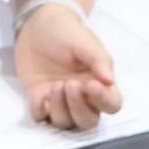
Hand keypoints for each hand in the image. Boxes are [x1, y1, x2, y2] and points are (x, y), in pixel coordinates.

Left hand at [14, 5, 123, 130]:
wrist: (37, 26)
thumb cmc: (68, 33)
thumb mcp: (85, 42)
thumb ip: (99, 60)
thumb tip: (110, 80)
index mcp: (100, 84)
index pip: (111, 105)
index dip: (104, 101)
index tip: (91, 85)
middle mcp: (82, 98)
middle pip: (88, 121)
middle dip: (79, 108)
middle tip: (69, 84)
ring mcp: (59, 101)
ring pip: (65, 123)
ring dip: (60, 109)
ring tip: (55, 85)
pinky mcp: (39, 99)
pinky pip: (40, 118)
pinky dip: (39, 112)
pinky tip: (38, 96)